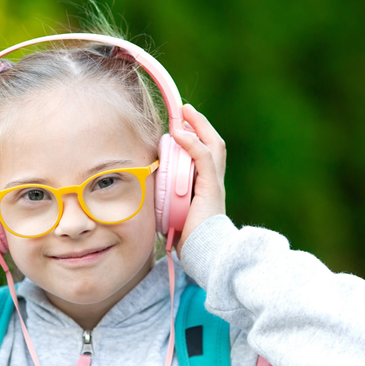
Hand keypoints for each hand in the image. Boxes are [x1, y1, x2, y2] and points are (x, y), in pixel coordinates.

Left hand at [171, 103, 226, 258]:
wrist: (205, 254)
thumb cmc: (189, 240)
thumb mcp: (173, 214)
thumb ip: (167, 200)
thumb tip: (150, 195)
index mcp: (207, 188)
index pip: (206, 155)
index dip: (196, 138)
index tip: (181, 126)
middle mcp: (214, 182)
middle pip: (213, 144)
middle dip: (199, 125)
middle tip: (185, 111)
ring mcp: (214, 182)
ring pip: (212, 145)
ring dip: (198, 126)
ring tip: (184, 113)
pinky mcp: (211, 186)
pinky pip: (203, 156)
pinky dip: (192, 142)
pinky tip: (180, 132)